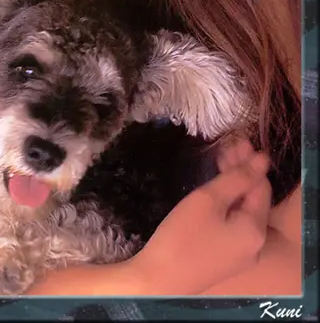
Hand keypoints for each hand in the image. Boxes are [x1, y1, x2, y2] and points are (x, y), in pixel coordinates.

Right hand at [131, 138, 271, 294]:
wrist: (159, 278)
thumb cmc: (183, 235)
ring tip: (219, 160)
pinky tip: (214, 188)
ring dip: (233, 184)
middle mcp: (255, 243)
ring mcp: (241, 253)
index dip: (250, 162)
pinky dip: (226, 202)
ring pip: (242, 209)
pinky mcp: (225, 256)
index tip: (235, 139)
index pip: (261, 187)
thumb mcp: (209, 200)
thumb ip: (236, 179)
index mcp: (255, 229)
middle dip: (241, 170)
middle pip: (253, 198)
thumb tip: (261, 160)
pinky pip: (233, 223)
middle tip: (225, 145)